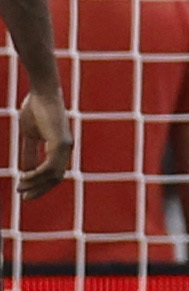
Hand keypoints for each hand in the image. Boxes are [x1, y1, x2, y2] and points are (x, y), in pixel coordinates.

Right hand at [15, 79, 57, 196]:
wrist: (42, 92)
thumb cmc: (36, 109)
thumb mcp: (30, 136)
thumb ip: (29, 152)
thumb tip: (25, 171)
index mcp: (60, 147)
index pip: (54, 173)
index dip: (41, 185)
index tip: (26, 193)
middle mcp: (66, 148)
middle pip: (56, 178)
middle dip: (40, 190)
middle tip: (24, 198)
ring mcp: (65, 146)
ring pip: (52, 175)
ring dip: (35, 184)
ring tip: (20, 188)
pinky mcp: (60, 142)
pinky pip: (49, 166)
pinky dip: (36, 175)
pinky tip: (24, 178)